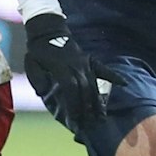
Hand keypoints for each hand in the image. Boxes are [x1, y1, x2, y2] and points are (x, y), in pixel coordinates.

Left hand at [21, 13, 112, 130]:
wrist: (48, 31)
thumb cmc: (38, 52)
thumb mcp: (31, 65)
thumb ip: (38, 80)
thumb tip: (43, 93)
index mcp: (61, 68)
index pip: (70, 89)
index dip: (73, 105)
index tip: (75, 119)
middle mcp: (76, 66)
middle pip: (84, 89)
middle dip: (87, 108)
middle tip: (89, 124)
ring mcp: (85, 63)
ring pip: (94, 83)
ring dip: (98, 101)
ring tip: (102, 116)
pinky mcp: (90, 60)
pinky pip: (104, 69)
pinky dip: (115, 76)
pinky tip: (125, 84)